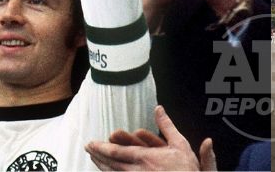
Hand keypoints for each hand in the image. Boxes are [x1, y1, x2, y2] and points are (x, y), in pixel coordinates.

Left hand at [85, 105, 216, 170]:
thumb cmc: (187, 169)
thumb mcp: (180, 143)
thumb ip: (167, 125)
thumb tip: (159, 108)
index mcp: (146, 157)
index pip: (117, 152)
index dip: (102, 148)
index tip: (91, 143)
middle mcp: (138, 170)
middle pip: (111, 163)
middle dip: (97, 155)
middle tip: (88, 148)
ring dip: (101, 165)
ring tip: (93, 159)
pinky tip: (107, 171)